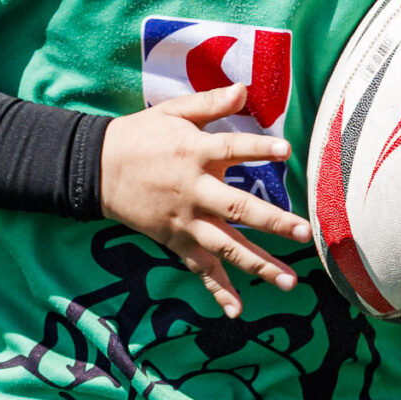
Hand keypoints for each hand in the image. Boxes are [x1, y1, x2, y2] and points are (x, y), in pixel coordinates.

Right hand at [101, 83, 313, 317]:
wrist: (97, 169)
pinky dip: (217, 290)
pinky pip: (199, 268)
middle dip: (272, 222)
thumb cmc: (140, 136)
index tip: (286, 151)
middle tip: (303, 233)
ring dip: (258, 265)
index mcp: (194, 153)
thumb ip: (211, 104)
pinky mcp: (174, 241)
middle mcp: (193, 191)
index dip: (259, 149)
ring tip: (288, 282)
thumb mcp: (173, 112)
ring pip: (225, 247)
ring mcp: (184, 221)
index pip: (233, 149)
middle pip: (237, 209)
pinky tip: (237, 310)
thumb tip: (245, 88)